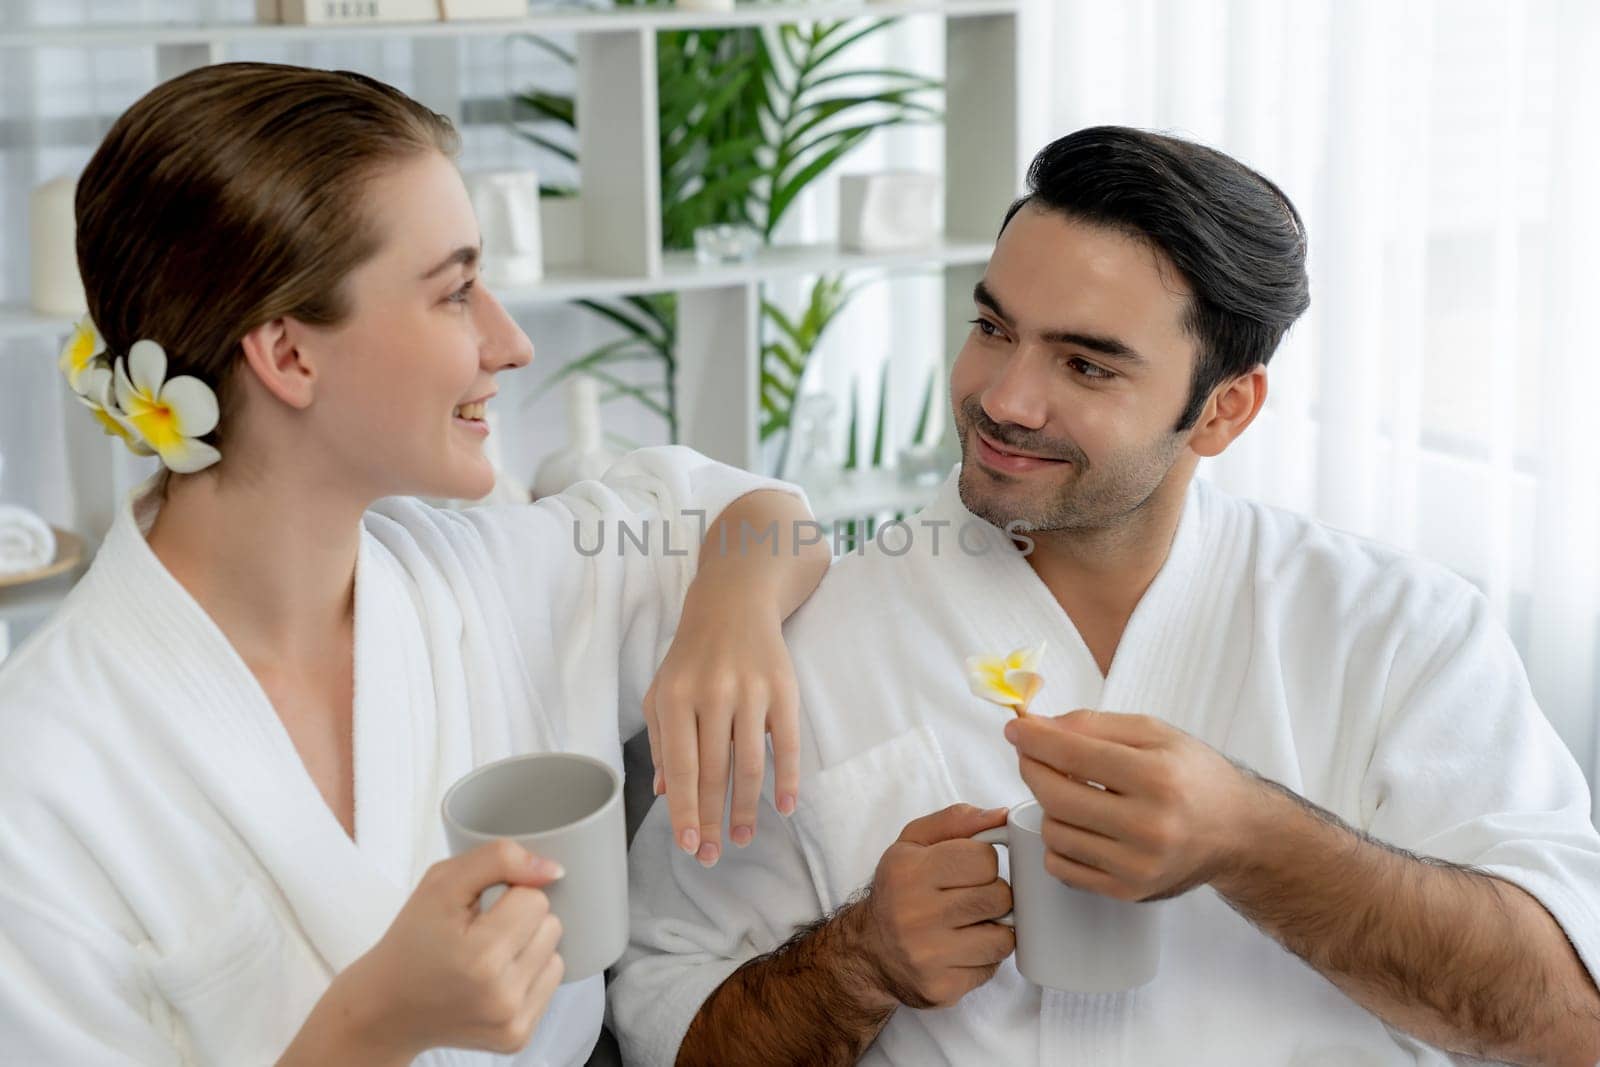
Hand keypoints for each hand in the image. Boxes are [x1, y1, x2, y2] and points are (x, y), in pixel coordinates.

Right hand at [333, 841, 566, 1059]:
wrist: (387, 1007)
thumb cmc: (413, 940)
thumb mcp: (441, 882)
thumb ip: (499, 858)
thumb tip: (554, 870)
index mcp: (482, 958)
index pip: (535, 899)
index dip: (507, 895)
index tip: (478, 910)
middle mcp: (501, 997)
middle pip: (551, 926)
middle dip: (520, 921)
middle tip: (478, 934)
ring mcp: (511, 1023)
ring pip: (555, 955)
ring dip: (527, 949)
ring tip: (486, 958)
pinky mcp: (517, 1038)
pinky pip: (549, 984)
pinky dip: (527, 976)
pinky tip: (493, 980)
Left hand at [643, 590, 799, 867]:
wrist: (734, 600)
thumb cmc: (692, 654)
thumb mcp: (663, 690)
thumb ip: (661, 740)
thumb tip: (665, 793)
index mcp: (675, 697)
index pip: (681, 767)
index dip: (685, 810)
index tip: (688, 845)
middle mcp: (711, 694)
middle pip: (714, 773)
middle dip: (712, 820)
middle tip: (712, 855)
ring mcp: (750, 691)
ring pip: (749, 764)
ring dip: (746, 808)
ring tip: (741, 839)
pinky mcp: (784, 689)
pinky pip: (787, 742)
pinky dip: (787, 778)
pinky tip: (784, 807)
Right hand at [851, 804, 1016, 1009]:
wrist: (869, 951)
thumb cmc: (900, 890)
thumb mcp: (914, 842)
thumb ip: (956, 821)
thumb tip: (1001, 815)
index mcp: (909, 871)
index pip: (984, 859)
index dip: (983, 863)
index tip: (968, 871)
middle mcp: (914, 913)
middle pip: (998, 897)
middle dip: (993, 895)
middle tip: (972, 898)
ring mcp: (928, 955)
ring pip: (1003, 936)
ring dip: (995, 928)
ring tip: (972, 924)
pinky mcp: (941, 987)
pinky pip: (992, 968)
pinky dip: (985, 958)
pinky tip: (962, 949)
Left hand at [1005, 709, 1261, 901]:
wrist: (1237, 832)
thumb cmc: (1196, 777)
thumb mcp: (1154, 733)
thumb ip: (1094, 725)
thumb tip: (1039, 726)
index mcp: (1158, 777)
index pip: (1073, 754)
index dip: (1034, 738)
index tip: (1016, 729)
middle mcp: (1149, 826)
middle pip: (1055, 795)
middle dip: (1032, 767)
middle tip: (1032, 754)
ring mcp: (1137, 865)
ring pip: (1054, 831)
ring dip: (1050, 806)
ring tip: (1072, 791)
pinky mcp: (1127, 891)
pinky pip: (1062, 866)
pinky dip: (1059, 842)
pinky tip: (1081, 825)